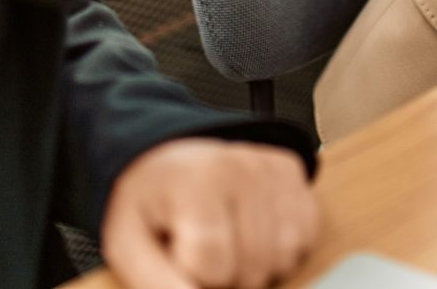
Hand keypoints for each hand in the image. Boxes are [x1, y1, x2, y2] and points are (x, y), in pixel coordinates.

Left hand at [101, 138, 319, 288]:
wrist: (165, 161)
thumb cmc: (149, 206)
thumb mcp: (130, 247)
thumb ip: (159, 285)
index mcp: (196, 183)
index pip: (214, 267)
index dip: (193, 273)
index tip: (175, 249)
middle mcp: (241, 167)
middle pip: (254, 267)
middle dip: (226, 275)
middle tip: (200, 248)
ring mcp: (271, 168)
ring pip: (285, 257)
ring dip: (256, 266)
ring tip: (226, 242)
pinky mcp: (290, 171)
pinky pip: (306, 237)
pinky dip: (281, 248)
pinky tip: (252, 233)